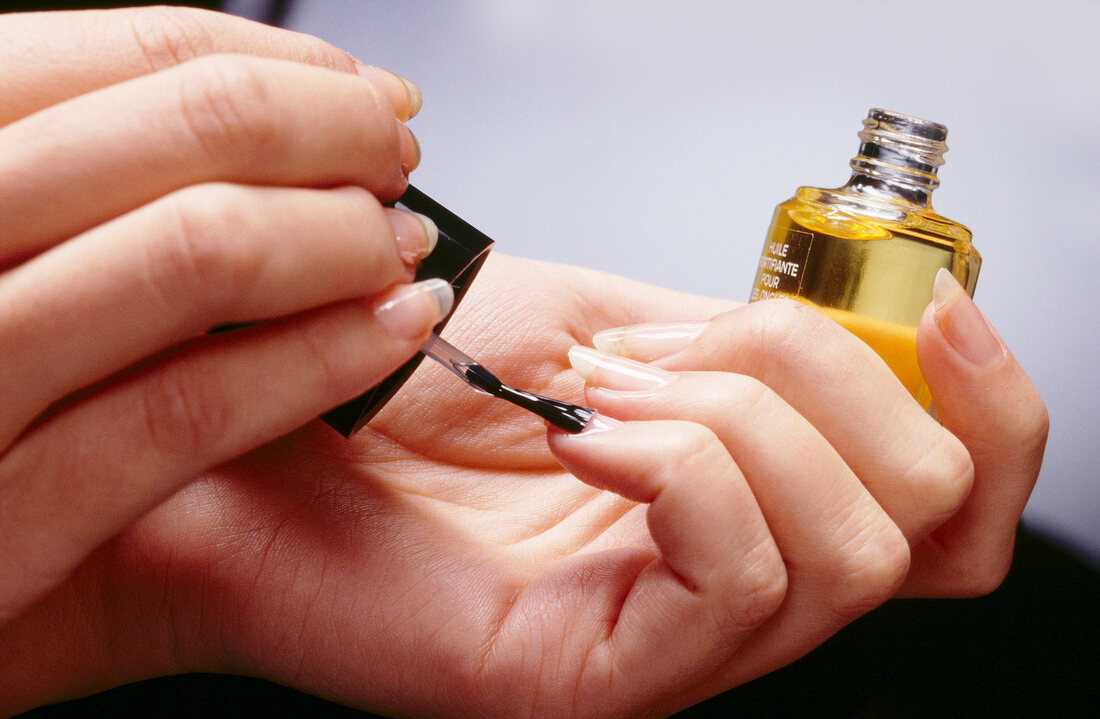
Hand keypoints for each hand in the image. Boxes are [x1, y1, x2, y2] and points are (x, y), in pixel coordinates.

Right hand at [0, 6, 441, 645]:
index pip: (127, 58)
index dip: (280, 70)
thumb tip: (249, 115)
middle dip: (336, 135)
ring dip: (343, 240)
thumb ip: (86, 183)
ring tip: (400, 248)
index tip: (361, 94)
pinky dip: (319, 360)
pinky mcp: (6, 525)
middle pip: (190, 130)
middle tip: (394, 162)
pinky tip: (391, 334)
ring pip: (201, 254)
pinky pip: (188, 412)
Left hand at [1, 253, 1044, 716]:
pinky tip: (585, 432)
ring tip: (603, 393)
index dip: (987, 397)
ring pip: (848, 550)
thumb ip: (744, 342)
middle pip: (933, 521)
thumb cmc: (414, 378)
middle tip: (669, 350)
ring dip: (739, 416)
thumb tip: (856, 329)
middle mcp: (731, 588)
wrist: (270, 426)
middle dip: (823, 383)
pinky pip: (737, 581)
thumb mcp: (608, 323)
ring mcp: (672, 650)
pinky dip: (684, 467)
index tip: (939, 306)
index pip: (955, 496)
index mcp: (750, 500)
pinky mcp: (599, 682)